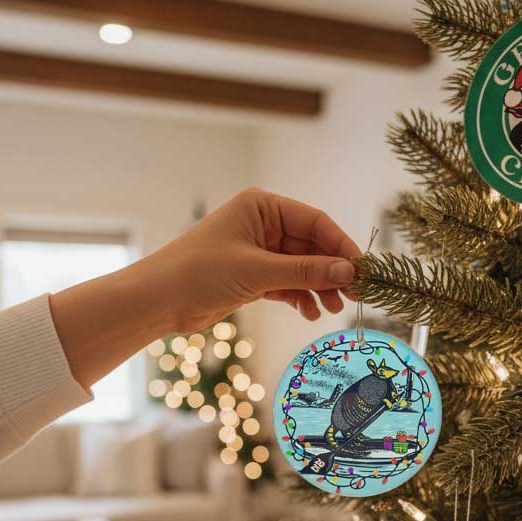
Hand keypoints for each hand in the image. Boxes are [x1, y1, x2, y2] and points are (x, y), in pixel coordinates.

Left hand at [139, 187, 361, 330]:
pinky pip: (287, 284)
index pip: (315, 222)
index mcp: (263, 207)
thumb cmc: (200, 272)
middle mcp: (263, 224)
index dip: (341, 246)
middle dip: (331, 272)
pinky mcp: (253, 276)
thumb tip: (348, 272)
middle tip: (354, 296)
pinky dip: (300, 297)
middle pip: (312, 246)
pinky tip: (309, 313)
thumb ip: (305, 272)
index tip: (362, 271)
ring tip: (333, 309)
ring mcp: (259, 251)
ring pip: (302, 268)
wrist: (159, 300)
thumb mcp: (258, 270)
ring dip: (318, 288)